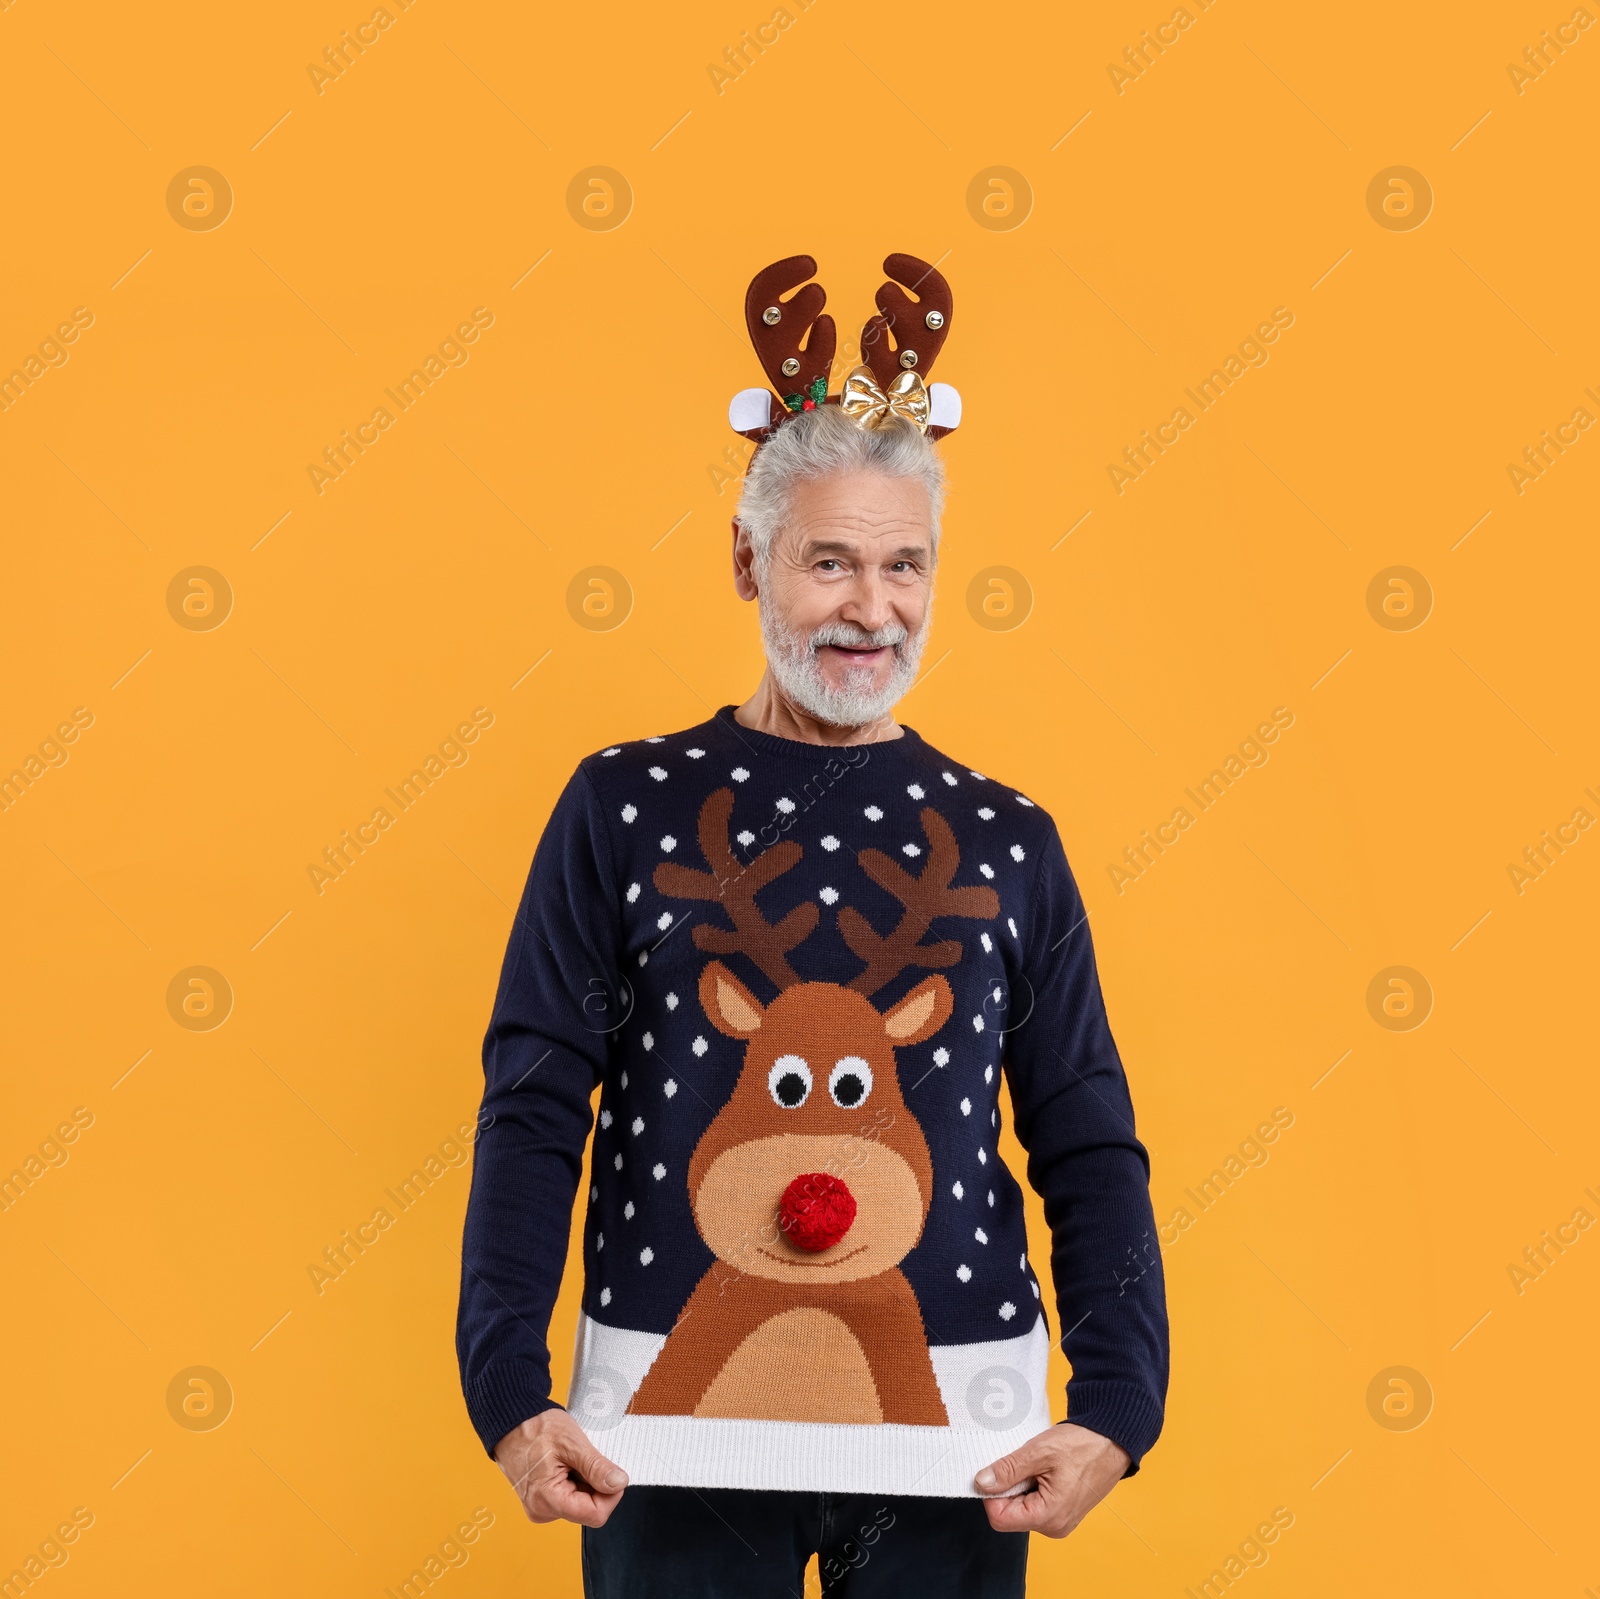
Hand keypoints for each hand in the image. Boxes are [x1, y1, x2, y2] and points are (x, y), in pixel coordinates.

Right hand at [494, 1408, 627, 1527]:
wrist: (511, 1421)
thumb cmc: (535, 1428)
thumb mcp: (571, 1443)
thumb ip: (596, 1467)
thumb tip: (619, 1483)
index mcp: (548, 1501)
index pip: (595, 1515)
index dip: (610, 1494)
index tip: (610, 1470)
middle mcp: (542, 1511)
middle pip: (589, 1510)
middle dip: (595, 1484)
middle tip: (584, 1458)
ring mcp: (541, 1507)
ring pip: (581, 1504)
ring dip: (585, 1481)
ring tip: (571, 1458)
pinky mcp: (542, 1501)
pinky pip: (570, 1497)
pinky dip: (576, 1480)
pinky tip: (566, 1463)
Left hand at [974, 1422, 1130, 1536]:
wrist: (1112, 1440)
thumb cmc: (1081, 1445)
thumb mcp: (1039, 1452)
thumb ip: (1008, 1470)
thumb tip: (981, 1483)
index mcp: (1048, 1517)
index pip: (999, 1518)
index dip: (992, 1493)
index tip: (998, 1470)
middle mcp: (1054, 1527)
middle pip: (1010, 1514)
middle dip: (1009, 1488)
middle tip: (1024, 1463)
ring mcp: (1060, 1521)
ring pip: (1022, 1508)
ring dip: (1021, 1485)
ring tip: (1038, 1465)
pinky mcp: (1063, 1513)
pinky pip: (1036, 1505)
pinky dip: (1033, 1486)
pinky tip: (1045, 1469)